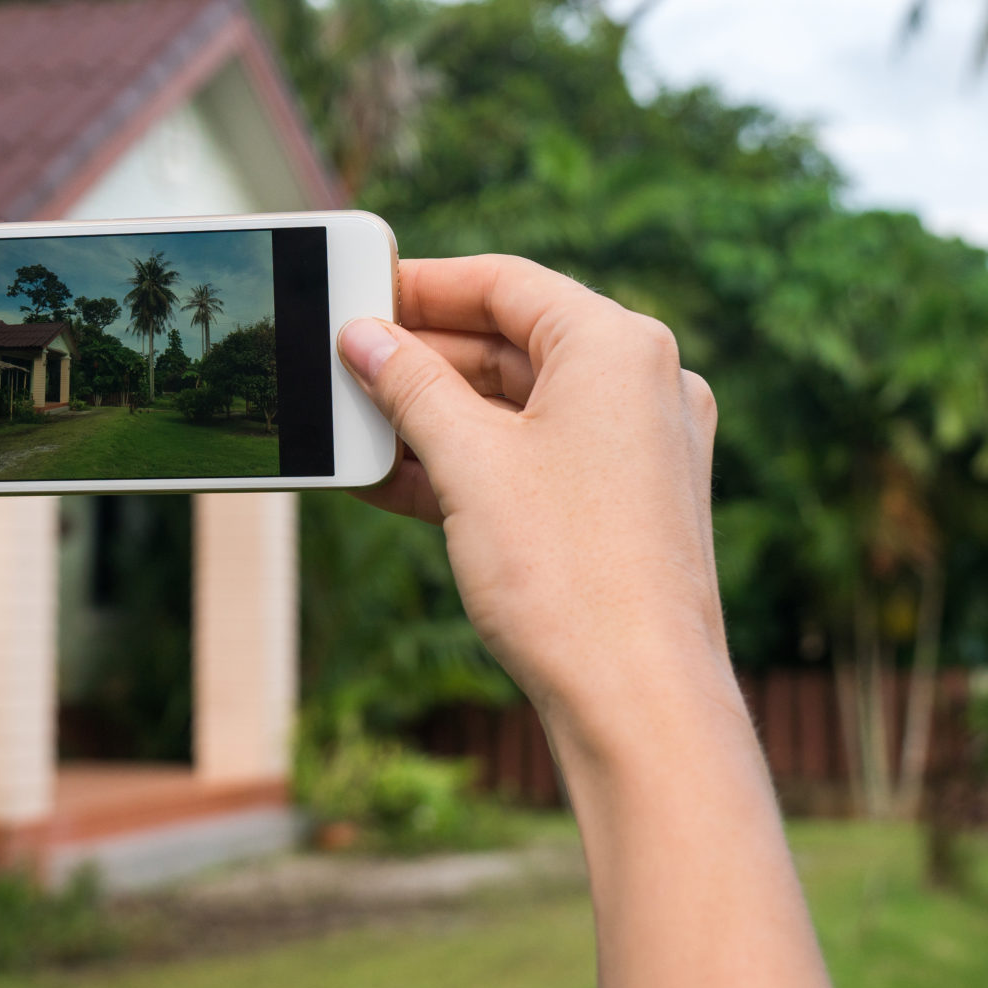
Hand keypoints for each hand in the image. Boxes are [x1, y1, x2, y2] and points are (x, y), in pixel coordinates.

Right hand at [340, 255, 850, 987]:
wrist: (636, 703)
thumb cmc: (565, 574)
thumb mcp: (466, 462)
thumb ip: (407, 386)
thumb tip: (362, 339)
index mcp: (620, 346)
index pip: (506, 284)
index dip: (422, 285)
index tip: (358, 292)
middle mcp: (645, 385)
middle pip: (513, 343)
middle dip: (422, 359)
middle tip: (341, 366)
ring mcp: (643, 450)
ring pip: (521, 408)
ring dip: (436, 417)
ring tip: (352, 428)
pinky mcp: (630, 509)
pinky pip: (538, 460)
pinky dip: (471, 465)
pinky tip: (392, 481)